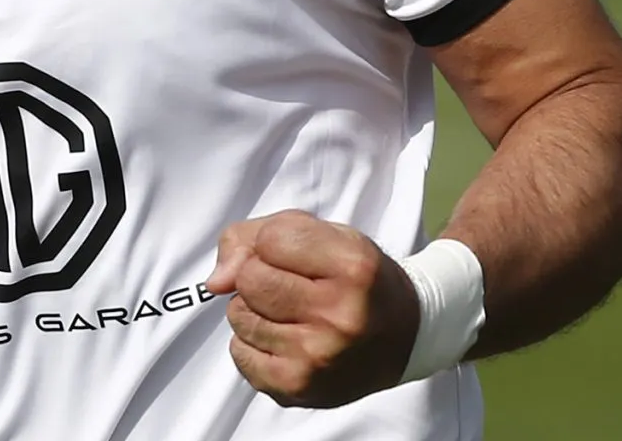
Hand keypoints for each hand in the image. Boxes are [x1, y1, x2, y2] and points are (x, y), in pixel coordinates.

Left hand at [206, 210, 419, 408]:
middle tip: (290, 286)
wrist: (405, 336)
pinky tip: (284, 339)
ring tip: (291, 313)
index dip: (274, 243)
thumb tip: (215, 281)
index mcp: (352, 267)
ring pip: (239, 316)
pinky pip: (239, 354)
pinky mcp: (299, 386)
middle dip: (259, 276)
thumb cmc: (355, 278)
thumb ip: (255, 236)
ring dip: (254, 310)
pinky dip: (251, 343)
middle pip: (249, 280)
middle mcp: (339, 315)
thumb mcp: (322, 234)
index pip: (270, 239)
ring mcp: (318, 355)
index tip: (298, 255)